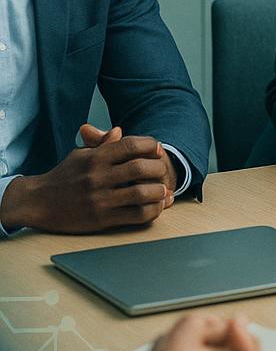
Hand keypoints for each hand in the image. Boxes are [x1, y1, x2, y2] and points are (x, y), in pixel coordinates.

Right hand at [0, 133, 172, 232]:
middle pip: (140, 168)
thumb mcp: (80, 154)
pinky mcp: (101, 219)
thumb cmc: (63, 176)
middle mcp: (98, 177)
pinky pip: (135, 215)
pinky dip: (152, 211)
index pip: (131, 145)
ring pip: (141, 193)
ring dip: (159, 191)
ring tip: (164, 190)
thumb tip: (120, 130)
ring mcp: (100, 199)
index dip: (151, 145)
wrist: (37, 202)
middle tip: (164, 170)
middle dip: (159, 168)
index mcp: (95, 158)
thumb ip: (102, 144)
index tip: (158, 150)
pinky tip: (156, 206)